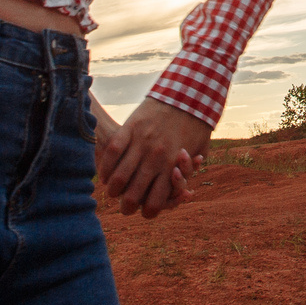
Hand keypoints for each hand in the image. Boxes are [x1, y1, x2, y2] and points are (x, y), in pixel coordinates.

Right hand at [98, 97, 211, 217]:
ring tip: (112, 192)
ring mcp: (141, 143)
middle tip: (125, 208)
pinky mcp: (129, 128)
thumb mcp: (200, 151)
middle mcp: (155, 157)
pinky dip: (106, 167)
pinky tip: (105, 174)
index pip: (156, 202)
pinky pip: (113, 153)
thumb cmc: (196, 125)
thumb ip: (190, 172)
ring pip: (119, 177)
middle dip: (127, 207)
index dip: (149, 212)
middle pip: (134, 194)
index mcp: (173, 166)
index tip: (145, 212)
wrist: (188, 92)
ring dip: (113, 190)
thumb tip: (187, 192)